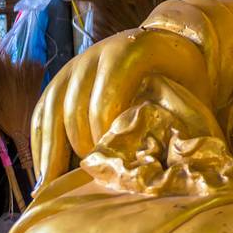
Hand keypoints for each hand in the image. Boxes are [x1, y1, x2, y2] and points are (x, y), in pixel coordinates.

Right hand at [31, 26, 221, 187]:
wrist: (169, 43)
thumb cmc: (184, 75)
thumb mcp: (191, 89)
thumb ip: (178, 120)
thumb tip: (163, 170)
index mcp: (130, 52)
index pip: (106, 99)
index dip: (105, 135)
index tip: (115, 163)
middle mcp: (95, 55)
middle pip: (75, 109)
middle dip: (83, 148)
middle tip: (96, 180)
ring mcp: (74, 66)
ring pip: (51, 113)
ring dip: (55, 153)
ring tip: (61, 189)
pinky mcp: (60, 80)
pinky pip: (41, 115)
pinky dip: (42, 145)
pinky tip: (47, 176)